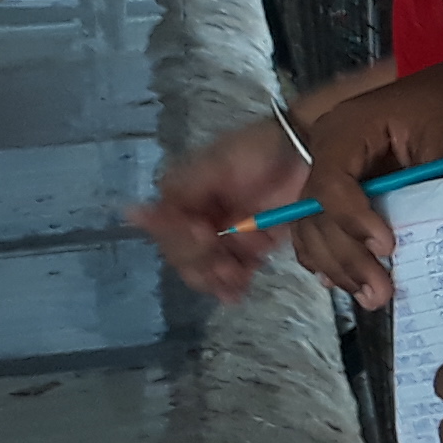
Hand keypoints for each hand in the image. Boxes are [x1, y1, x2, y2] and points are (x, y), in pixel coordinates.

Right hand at [128, 113, 315, 300]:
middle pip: (183, 255)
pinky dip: (231, 284)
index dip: (179, 238)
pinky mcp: (251, 247)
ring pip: (205, 269)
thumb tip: (131, 213)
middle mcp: (196, 218)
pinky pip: (232, 273)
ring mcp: (224, 235)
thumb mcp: (216, 163)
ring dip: (214, 277)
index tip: (203, 232)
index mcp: (182, 197)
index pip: (165, 230)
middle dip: (200, 261)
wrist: (310, 152)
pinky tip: (236, 291)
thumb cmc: (260, 151)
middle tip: (225, 260)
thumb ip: (181, 191)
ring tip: (235, 275)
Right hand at [289, 68, 442, 307]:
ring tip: (371, 296)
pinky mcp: (342, 187)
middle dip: (345, 257)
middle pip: (316, 213)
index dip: (352, 221)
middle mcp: (327, 148)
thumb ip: (421, 191)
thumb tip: (406, 243)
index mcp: (346, 128)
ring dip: (337, 265)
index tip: (388, 247)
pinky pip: (324, 226)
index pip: (330, 184)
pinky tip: (349, 281)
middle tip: (378, 293)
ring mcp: (331, 168)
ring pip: (313, 226)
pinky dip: (334, 255)